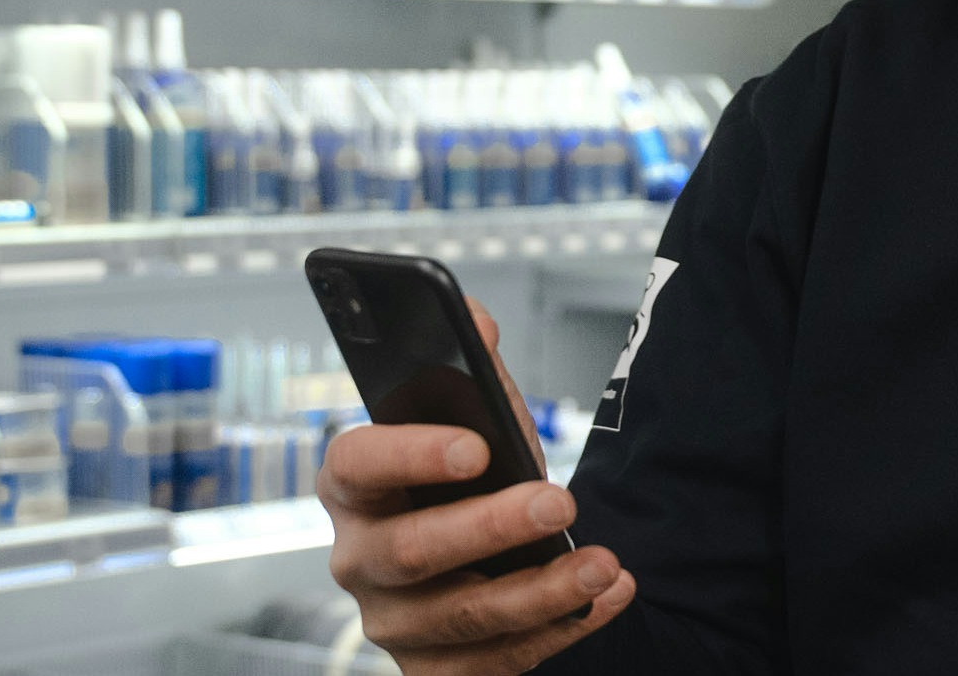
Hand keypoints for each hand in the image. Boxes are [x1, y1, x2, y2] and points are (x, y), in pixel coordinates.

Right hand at [325, 300, 637, 673]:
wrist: (479, 566)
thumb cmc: (466, 488)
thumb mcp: (472, 429)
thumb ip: (472, 376)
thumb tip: (476, 317)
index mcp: (352, 488)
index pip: (357, 464)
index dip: (410, 454)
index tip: (477, 445)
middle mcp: (358, 560)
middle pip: (410, 550)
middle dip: (490, 528)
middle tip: (558, 501)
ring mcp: (394, 623)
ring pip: (463, 616)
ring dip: (542, 591)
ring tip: (603, 564)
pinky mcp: (434, 671)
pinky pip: (499, 659)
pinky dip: (561, 629)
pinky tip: (606, 596)